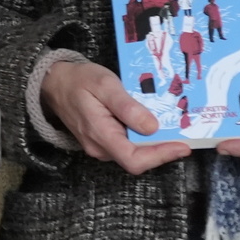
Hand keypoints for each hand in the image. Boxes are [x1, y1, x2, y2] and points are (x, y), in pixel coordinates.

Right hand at [39, 58, 192, 174]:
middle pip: (138, 159)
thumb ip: (127, 106)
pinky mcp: (103, 141)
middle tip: (186, 135)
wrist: (54, 82)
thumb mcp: (105, 85)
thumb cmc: (79, 80)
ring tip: (175, 129)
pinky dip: (144, 139)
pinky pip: (127, 145)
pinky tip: (155, 125)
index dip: (161, 156)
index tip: (183, 146)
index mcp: (100, 135)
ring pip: (134, 153)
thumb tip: (152, 127)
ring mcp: (100, 146)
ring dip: (155, 144)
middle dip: (163, 150)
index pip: (135, 160)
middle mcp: (100, 148)